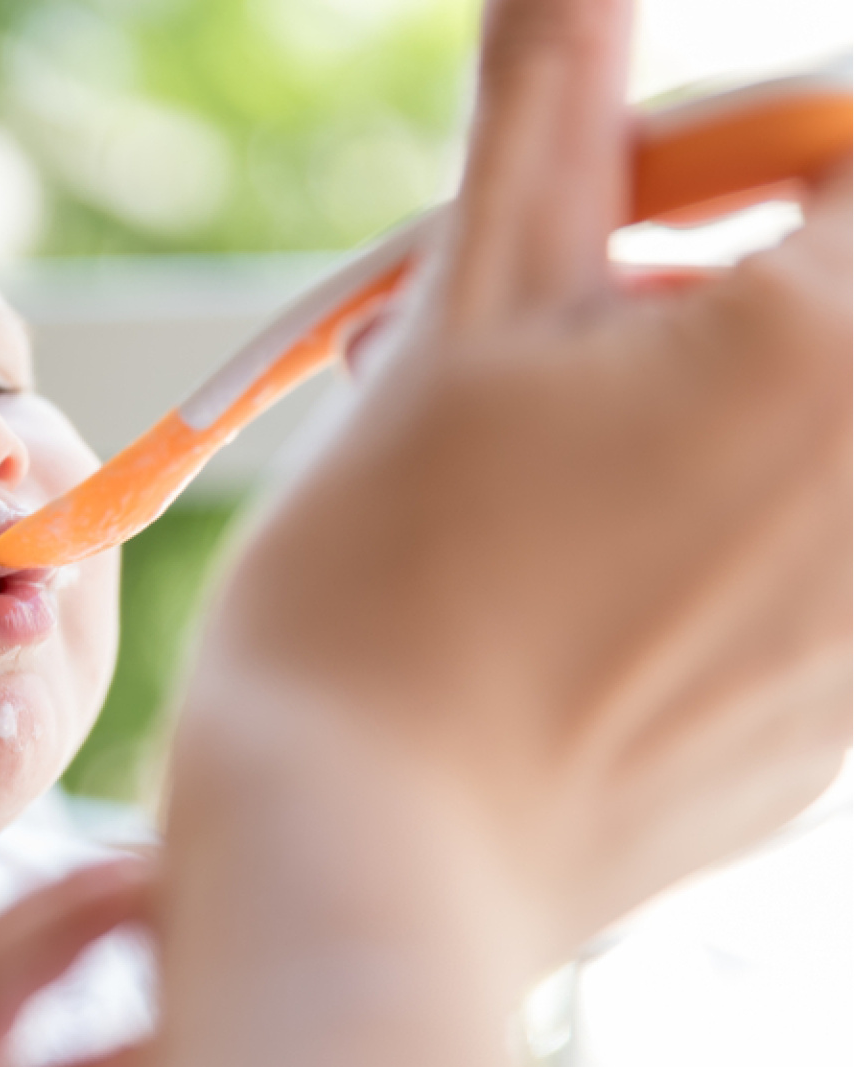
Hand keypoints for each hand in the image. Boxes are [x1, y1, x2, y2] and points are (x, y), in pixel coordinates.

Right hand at [158, 0, 849, 1066]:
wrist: (366, 853)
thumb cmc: (387, 580)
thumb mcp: (459, 308)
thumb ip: (550, 106)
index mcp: (830, 349)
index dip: (743, 146)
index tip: (630, 187)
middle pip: (847, 286)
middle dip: (725, 266)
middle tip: (577, 314)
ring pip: (818, 427)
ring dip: (716, 392)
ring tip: (544, 452)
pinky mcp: (841, 721)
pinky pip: (815, 558)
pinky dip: (727, 521)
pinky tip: (577, 570)